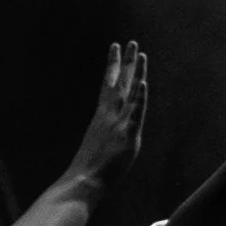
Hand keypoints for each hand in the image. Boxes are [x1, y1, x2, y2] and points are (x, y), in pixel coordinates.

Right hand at [69, 42, 146, 185]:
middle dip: (125, 62)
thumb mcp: (99, 144)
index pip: (109, 85)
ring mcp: (118, 125)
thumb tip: (111, 128)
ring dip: (135, 72)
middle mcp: (109, 116)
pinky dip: (139, 98)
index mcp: (102, 116)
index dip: (113, 66)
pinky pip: (135, 114)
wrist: (82, 184)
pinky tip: (143, 83)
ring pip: (128, 93)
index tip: (115, 48)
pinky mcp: (127, 137)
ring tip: (139, 52)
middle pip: (119, 83)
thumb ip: (107, 132)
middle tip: (130, 42)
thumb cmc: (88, 170)